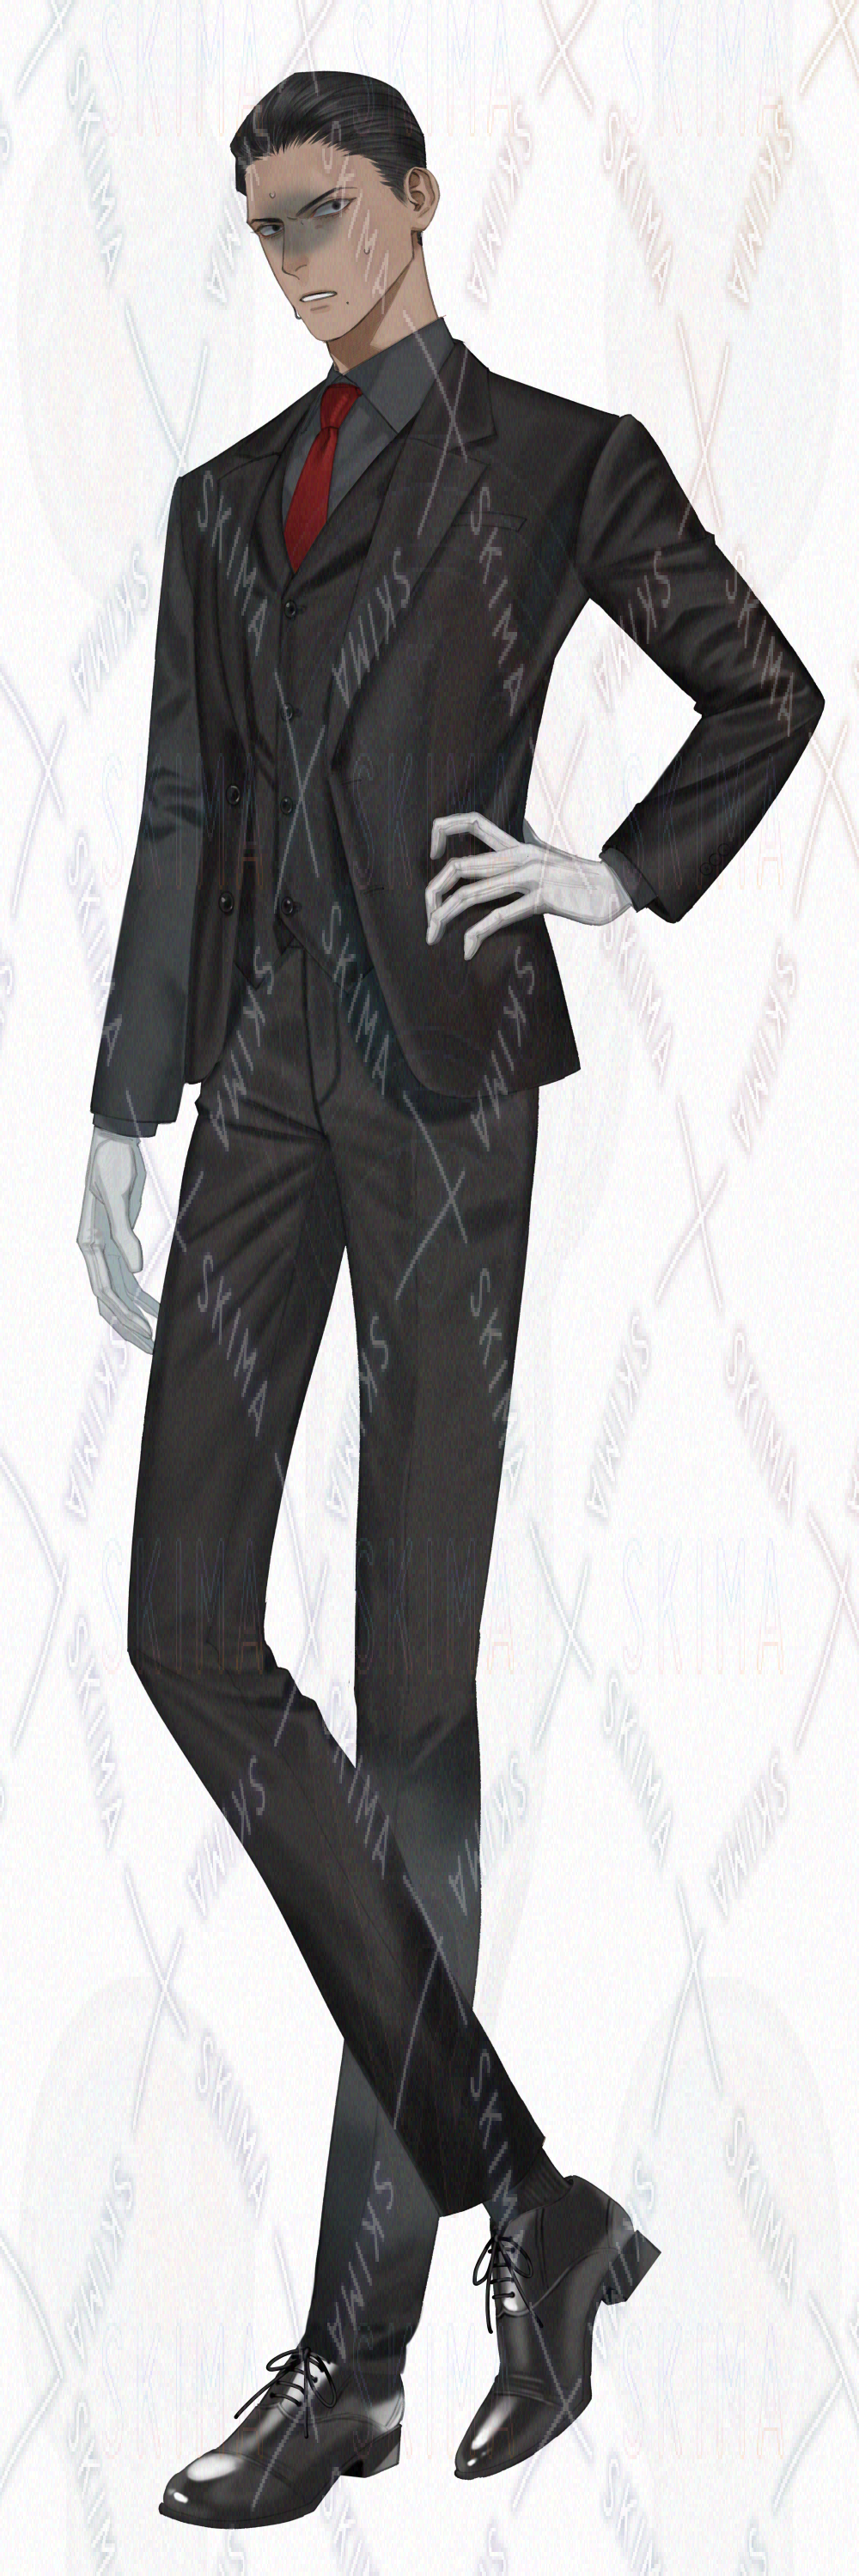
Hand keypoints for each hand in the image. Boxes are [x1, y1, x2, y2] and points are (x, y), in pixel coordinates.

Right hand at [77, 1128, 158, 1356]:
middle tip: (158, 1349)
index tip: (148, 1333)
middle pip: (112, 1301)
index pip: (106, 1292)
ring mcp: (108, 1249)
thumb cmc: (113, 1163)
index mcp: (90, 1243)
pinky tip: (157, 1312)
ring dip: (139, 1316)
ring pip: (122, 1295)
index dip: (126, 1316)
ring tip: (160, 1339)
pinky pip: (130, 1280)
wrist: (117, 1140)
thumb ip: (123, 1232)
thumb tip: (135, 1266)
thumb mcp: (117, 1194)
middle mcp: (96, 1252)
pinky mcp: (122, 1243)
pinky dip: (142, 1298)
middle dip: (133, 1326)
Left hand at [425, 811, 630, 956]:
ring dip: (444, 916)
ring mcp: (530, 875)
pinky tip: (466, 950)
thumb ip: (519, 873)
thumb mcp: (546, 870)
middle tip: (427, 917)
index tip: (433, 855)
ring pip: (471, 893)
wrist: (619, 887)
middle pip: (460, 865)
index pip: (473, 821)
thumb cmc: (581, 885)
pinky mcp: (542, 898)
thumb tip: (493, 886)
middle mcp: (520, 855)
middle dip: (433, 892)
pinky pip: (498, 916)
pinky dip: (476, 935)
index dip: (445, 830)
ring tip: (432, 935)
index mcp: (519, 845)